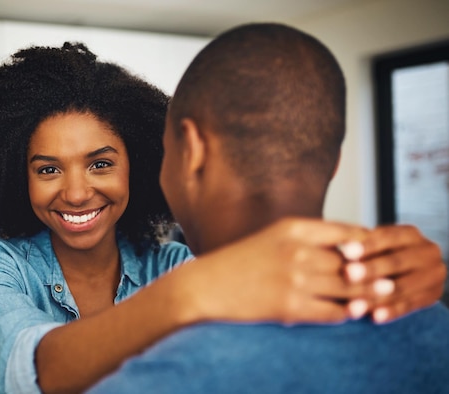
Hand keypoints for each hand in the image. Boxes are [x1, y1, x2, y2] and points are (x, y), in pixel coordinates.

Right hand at [182, 217, 376, 324]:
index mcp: (293, 228)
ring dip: (366, 295)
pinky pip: (333, 312)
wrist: (205, 285)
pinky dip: (347, 313)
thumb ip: (307, 238)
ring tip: (377, 297)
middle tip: (387, 278)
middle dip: (372, 272)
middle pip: (353, 262)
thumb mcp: (273, 236)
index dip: (368, 244)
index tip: (376, 253)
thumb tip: (346, 247)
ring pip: (348, 288)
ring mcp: (295, 280)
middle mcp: (298, 251)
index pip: (348, 232)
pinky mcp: (290, 307)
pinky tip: (351, 312)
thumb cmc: (239, 260)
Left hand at [343, 224, 446, 322]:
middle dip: (370, 269)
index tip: (346, 252)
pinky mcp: (432, 296)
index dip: (367, 245)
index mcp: (410, 234)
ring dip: (377, 296)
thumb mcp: (375, 245)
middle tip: (347, 274)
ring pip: (402, 287)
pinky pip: (410, 306)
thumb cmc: (379, 254)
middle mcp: (427, 252)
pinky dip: (391, 311)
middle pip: (396, 261)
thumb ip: (363, 247)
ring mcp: (432, 275)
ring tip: (355, 302)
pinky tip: (375, 317)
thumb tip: (343, 251)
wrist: (406, 271)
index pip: (388, 237)